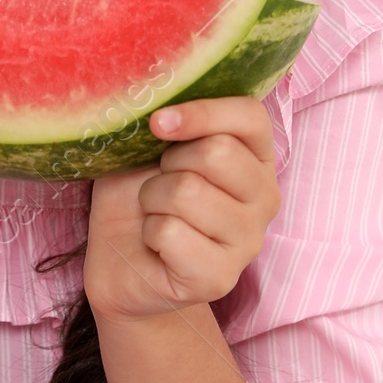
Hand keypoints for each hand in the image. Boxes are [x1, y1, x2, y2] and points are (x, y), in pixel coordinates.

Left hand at [83, 98, 280, 321]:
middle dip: (169, 163)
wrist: (118, 264)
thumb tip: (161, 105)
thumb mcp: (148, 147)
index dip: (203, 112)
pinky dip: (149, 233)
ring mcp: (248, 242)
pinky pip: (172, 233)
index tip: (159, 122)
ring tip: (155, 214)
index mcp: (257, 158)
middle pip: (217, 153)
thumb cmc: (138, 198)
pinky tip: (157, 246)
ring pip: (188, 192)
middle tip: (159, 183)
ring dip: (153, 199)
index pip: (251, 117)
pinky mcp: (221, 278)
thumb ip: (167, 121)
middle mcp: (264, 198)